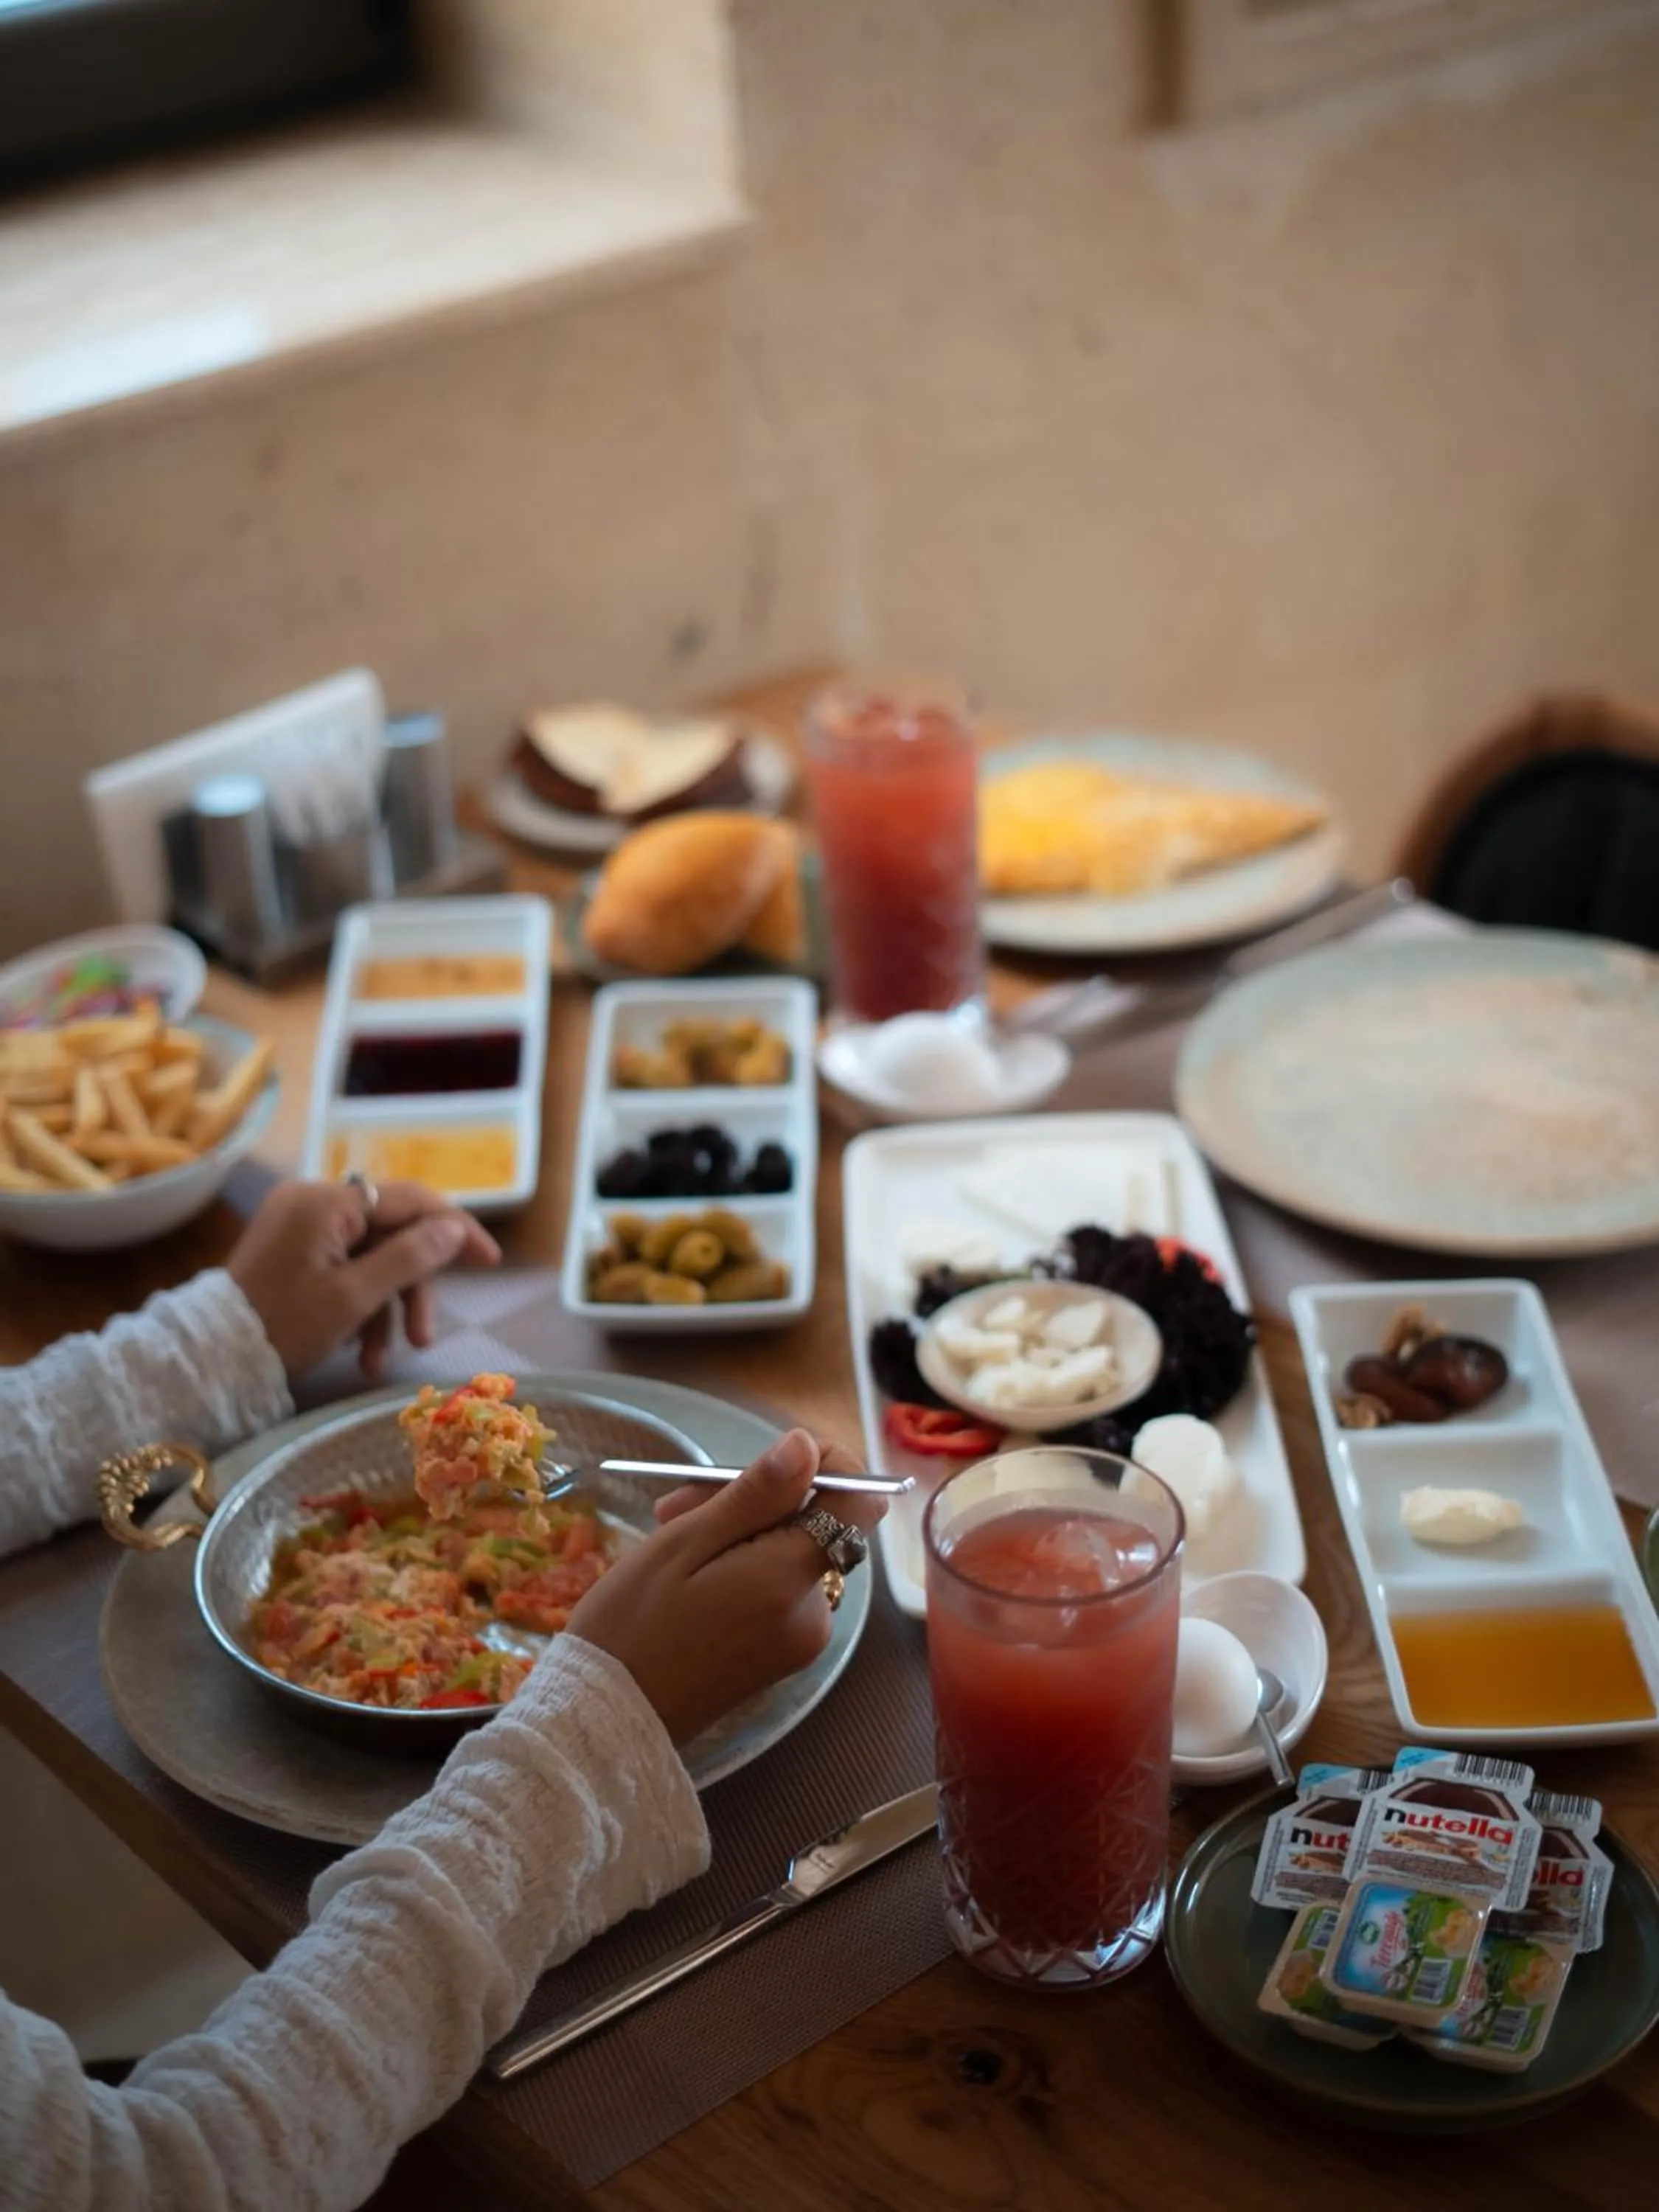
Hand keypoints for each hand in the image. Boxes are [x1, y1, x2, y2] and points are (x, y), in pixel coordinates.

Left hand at [228, 1179, 500, 1382]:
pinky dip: (357, 1307)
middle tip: (425, 1337)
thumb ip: (410, 1258)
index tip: (489, 1261)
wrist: (211, 1360)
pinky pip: (343, 1268)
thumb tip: (455, 1227)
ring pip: (370, 1258)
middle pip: (391, 1234)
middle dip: (410, 1290)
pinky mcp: (293, 1252)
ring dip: (384, 1309)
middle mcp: (313, 1202)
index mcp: (325, 1202)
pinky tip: (357, 1353)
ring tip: (379, 1361)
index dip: (455, 1229)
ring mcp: (300, 1226)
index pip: (410, 1201)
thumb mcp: (354, 1298)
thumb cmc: (283, 1326)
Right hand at [568, 1431, 886, 1744]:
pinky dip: (743, 1567)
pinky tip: (689, 1572)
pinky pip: (777, 1588)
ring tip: (670, 1533)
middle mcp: (811, 1612)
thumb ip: (755, 1496)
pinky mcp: (781, 1655)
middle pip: (816, 1523)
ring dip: (740, 1531)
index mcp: (789, 1580)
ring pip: (790, 1552)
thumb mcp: (684, 1543)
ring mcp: (799, 1639)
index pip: (860, 1503)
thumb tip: (808, 1447)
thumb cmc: (631, 1624)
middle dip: (758, 1499)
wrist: (606, 1720)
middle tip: (678, 1502)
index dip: (827, 1467)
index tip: (767, 1463)